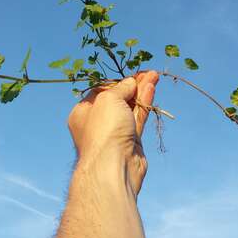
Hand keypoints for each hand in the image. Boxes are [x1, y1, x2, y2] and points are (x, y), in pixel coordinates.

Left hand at [67, 70, 158, 195]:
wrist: (114, 165)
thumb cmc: (104, 129)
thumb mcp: (109, 99)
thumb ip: (121, 88)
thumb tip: (131, 82)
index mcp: (83, 112)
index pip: (100, 91)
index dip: (116, 81)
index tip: (130, 72)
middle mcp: (97, 122)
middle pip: (117, 98)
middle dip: (132, 85)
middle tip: (147, 72)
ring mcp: (114, 132)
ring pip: (130, 107)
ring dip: (142, 91)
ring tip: (154, 76)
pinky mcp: (131, 141)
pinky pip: (138, 118)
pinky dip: (145, 103)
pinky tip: (152, 88)